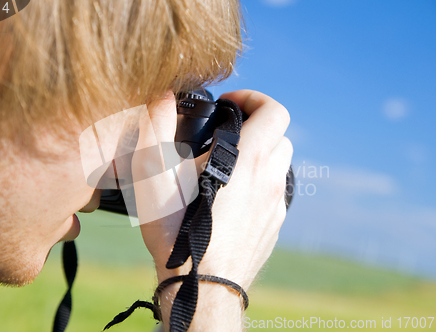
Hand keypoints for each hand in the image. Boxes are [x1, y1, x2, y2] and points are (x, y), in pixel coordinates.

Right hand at [132, 89, 291, 329]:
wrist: (201, 285)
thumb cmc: (176, 229)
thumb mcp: (154, 173)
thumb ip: (154, 126)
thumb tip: (161, 96)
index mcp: (248, 158)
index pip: (275, 111)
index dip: (254, 98)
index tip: (229, 104)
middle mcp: (269, 179)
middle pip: (281, 137)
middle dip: (258, 126)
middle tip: (228, 132)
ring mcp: (274, 205)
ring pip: (280, 166)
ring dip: (261, 155)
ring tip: (228, 163)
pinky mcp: (273, 226)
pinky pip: (274, 193)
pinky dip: (260, 183)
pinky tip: (233, 196)